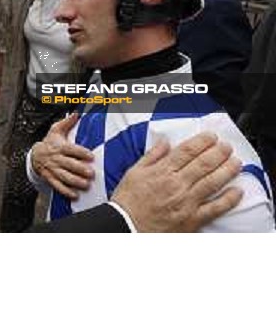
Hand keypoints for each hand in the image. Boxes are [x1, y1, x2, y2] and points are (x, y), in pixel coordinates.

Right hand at [31, 113, 93, 198]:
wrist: (35, 155)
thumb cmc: (50, 142)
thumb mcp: (56, 130)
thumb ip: (67, 122)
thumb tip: (77, 113)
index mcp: (60, 147)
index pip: (71, 149)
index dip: (81, 153)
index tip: (91, 156)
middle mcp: (57, 159)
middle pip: (69, 164)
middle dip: (80, 169)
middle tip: (91, 173)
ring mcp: (53, 169)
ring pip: (64, 177)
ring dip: (75, 182)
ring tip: (86, 185)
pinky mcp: (51, 178)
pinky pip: (58, 186)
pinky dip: (66, 191)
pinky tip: (75, 195)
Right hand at [111, 132, 242, 232]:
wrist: (127, 227)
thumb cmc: (128, 201)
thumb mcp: (134, 172)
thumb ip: (151, 156)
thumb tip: (165, 142)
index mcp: (162, 171)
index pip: (187, 151)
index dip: (202, 142)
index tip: (211, 137)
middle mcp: (177, 185)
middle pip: (203, 164)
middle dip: (218, 153)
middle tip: (227, 147)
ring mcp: (186, 202)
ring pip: (212, 183)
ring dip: (227, 170)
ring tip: (236, 163)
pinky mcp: (192, 219)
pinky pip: (215, 208)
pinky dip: (228, 199)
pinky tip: (237, 191)